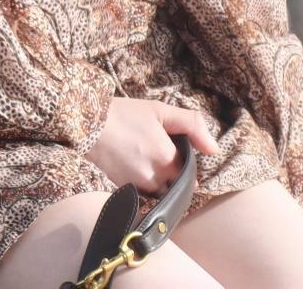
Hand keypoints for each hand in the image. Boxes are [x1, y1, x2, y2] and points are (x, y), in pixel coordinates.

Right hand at [84, 97, 220, 196]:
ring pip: (160, 190)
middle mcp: (155, 178)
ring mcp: (138, 187)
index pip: (189, 172)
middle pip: (175, 185)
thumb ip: (192, 126)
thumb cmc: (125, 114)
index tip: (175, 149)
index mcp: (167, 159)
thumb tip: (215, 149)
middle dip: (172, 172)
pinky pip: (143, 192)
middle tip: (159, 151)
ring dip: (159, 179)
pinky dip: (144, 181)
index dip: (184, 161)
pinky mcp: (124, 189)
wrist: (87, 123)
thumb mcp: (160, 110)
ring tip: (145, 155)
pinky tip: (134, 162)